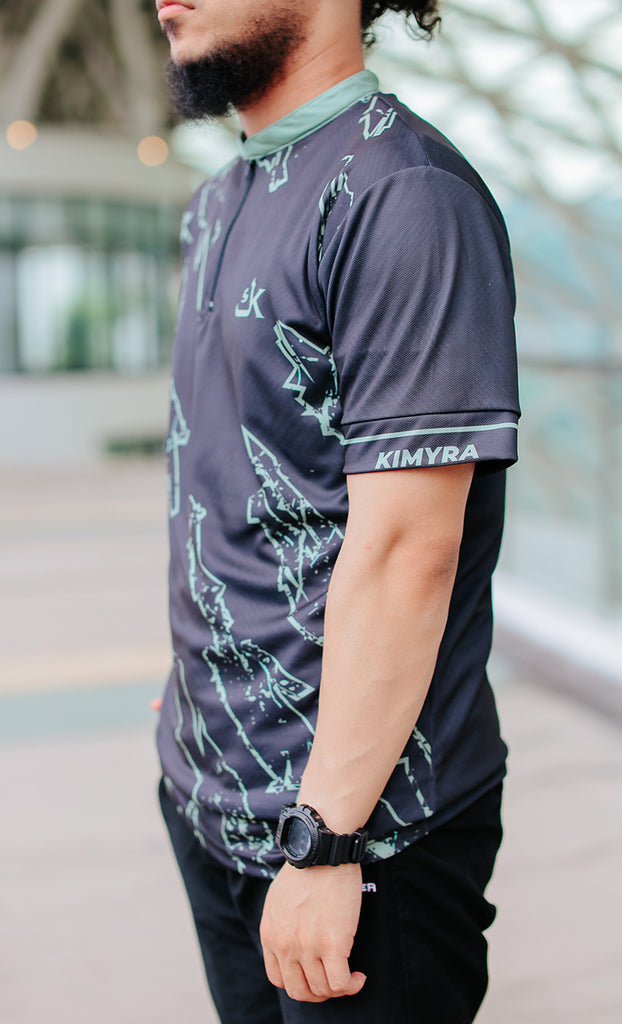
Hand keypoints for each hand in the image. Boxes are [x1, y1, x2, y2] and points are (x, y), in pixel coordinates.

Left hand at [260, 861, 365, 1002]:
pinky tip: (358, 977)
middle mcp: (285, 946)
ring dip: (337, 990)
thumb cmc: (306, 869)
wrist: (322, 851)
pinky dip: (351, 986)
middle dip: (318, 993)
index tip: (314, 976)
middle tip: (333, 982)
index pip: (279, 979)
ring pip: (322, 990)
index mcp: (270, 935)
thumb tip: (292, 940)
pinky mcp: (333, 944)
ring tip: (349, 979)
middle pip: (299, 990)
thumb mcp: (277, 900)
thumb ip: (280, 925)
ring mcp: (308, 947)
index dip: (299, 983)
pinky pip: (340, 983)